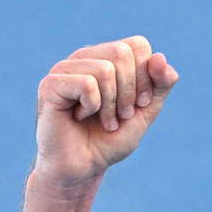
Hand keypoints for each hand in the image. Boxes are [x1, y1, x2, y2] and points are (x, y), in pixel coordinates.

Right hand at [33, 35, 178, 188]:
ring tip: (103, 120)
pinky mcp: (51, 84)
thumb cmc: (111, 138)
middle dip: (130, 92)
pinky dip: (93, 107)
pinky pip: (86, 84)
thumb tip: (160, 57)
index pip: (138, 45)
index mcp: (108, 57)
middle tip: (121, 115)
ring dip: (111, 104)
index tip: (139, 104)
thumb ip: (161, 84)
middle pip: (122, 53)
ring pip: (105, 70)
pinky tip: (80, 117)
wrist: (83, 166)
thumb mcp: (146, 110)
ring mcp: (65, 68)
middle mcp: (86, 57)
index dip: (147, 78)